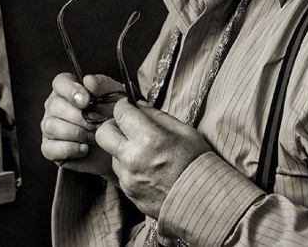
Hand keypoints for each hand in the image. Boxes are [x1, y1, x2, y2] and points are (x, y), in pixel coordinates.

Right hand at [41, 72, 123, 180]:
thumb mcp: (115, 97)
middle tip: (96, 123)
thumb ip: (103, 85)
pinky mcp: (50, 149)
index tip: (86, 100)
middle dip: (78, 117)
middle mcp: (55, 107)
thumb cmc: (113, 118)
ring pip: (51, 126)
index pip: (60, 83)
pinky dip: (69, 149)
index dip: (70, 90)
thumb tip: (88, 80)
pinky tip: (84, 148)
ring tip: (92, 137)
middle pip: (54, 105)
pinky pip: (50, 148)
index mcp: (68, 90)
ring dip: (76, 133)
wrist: (117, 146)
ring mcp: (50, 128)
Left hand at [95, 101, 211, 218]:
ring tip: (144, 152)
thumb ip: (157, 115)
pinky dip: (129, 167)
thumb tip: (138, 105)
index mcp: (148, 139)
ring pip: (112, 155)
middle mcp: (133, 159)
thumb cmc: (198, 163)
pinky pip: (121, 173)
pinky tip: (148, 169)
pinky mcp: (129, 192)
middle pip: (103, 133)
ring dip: (122, 149)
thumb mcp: (184, 131)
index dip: (123, 105)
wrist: (204, 201)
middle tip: (126, 126)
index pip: (120, 112)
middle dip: (112, 125)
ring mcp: (129, 178)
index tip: (128, 106)